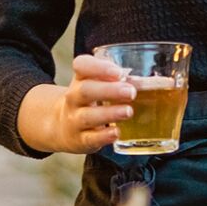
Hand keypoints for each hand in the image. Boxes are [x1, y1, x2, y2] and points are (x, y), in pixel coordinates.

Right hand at [16, 55, 135, 155]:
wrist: (63, 126)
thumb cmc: (88, 101)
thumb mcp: (96, 84)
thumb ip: (118, 81)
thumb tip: (144, 83)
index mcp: (80, 79)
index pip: (81, 65)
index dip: (99, 67)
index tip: (119, 72)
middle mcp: (74, 98)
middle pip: (85, 90)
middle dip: (109, 90)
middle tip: (131, 92)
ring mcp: (74, 119)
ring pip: (88, 116)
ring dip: (110, 113)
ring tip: (128, 111)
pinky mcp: (80, 140)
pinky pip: (90, 138)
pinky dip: (103, 136)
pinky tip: (116, 132)